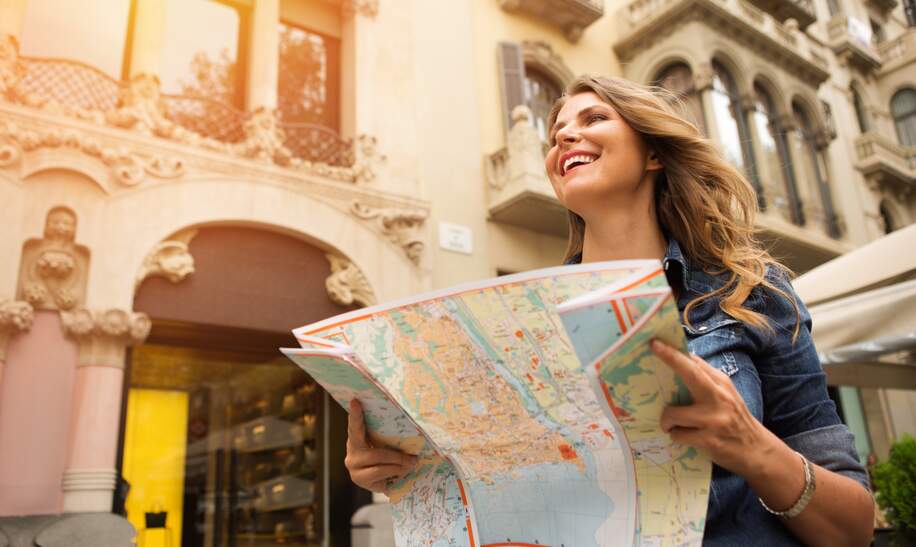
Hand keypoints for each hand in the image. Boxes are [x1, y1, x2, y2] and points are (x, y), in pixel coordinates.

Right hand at [345, 399, 417, 492]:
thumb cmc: (386, 458)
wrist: (381, 480)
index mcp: (356, 439)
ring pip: (379, 465)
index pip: (355, 426)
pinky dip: (394, 472)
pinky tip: (402, 472)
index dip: (355, 415)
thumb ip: (389, 438)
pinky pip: (381, 474)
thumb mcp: (386, 445)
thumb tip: (413, 427)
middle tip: (415, 458)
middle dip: (397, 456)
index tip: (355, 401)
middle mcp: (352, 453)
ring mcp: (354, 468)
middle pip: (375, 453)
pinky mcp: (360, 480)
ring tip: (411, 464)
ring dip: (399, 465)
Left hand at [651, 339, 777, 476]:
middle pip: (690, 373)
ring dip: (667, 421)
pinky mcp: (709, 439)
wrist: (758, 451)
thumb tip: (683, 357)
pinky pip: (678, 435)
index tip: (655, 342)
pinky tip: (684, 437)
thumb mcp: (726, 395)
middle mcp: (719, 397)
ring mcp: (714, 419)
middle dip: (669, 358)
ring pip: (673, 413)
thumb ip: (706, 379)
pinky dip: (676, 436)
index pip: (695, 363)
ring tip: (672, 425)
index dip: (674, 352)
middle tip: (652, 347)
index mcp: (721, 383)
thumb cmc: (735, 420)